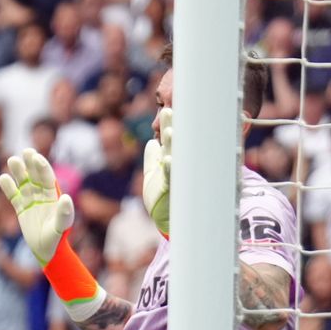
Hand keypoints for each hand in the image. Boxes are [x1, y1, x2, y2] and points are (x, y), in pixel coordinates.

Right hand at [0, 148, 74, 262]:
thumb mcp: (61, 227)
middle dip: (31, 165)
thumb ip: (64, 213)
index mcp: (54, 197)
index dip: (42, 168)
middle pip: (36, 177)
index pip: (48, 179)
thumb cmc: (57, 240)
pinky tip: (3, 177)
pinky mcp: (21, 210)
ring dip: (19, 172)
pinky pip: (14, 196)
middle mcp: (43, 197)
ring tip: (12, 160)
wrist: (46, 251)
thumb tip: (66, 198)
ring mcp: (31, 202)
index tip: (36, 158)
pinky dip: (8, 188)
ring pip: (24, 184)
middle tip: (26, 151)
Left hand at [143, 108, 171, 236]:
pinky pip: (172, 177)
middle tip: (173, 111)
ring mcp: (177, 176)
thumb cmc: (162, 198)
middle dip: (176, 126)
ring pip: (178, 156)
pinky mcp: (173, 190)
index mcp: (172, 159)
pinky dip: (171, 168)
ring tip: (170, 131)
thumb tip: (153, 140)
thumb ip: (152, 157)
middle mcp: (178, 164)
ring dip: (174, 144)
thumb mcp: (153, 174)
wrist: (165, 221)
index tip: (168, 108)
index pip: (171, 137)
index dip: (169, 123)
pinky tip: (168, 159)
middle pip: (177, 142)